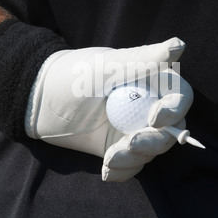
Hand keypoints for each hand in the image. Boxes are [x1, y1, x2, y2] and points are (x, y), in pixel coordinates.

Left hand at [25, 38, 193, 181]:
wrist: (37, 100)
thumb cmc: (71, 74)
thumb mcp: (106, 66)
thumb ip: (143, 60)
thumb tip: (179, 46)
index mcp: (150, 82)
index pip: (180, 97)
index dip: (175, 110)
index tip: (154, 118)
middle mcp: (145, 106)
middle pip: (172, 130)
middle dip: (154, 142)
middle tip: (129, 143)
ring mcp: (131, 128)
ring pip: (151, 151)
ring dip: (135, 158)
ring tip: (109, 158)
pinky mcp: (116, 147)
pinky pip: (130, 166)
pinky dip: (121, 171)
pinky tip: (105, 170)